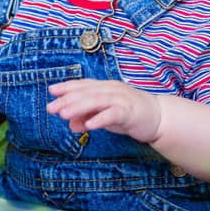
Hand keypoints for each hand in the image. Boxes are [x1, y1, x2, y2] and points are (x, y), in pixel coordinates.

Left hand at [46, 79, 162, 143]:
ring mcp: (121, 99)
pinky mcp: (130, 112)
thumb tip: (70, 124)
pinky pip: (113, 114)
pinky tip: (88, 125)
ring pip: (97, 100)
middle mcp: (111, 89)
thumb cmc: (129, 114)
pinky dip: (100, 118)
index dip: (67, 87)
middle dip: (67, 99)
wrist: (159, 117)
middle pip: (86, 92)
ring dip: (79, 107)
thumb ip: (87, 117)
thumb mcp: (104, 116)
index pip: (83, 85)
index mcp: (105, 87)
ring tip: (64, 114)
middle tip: (51, 108)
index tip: (51, 91)